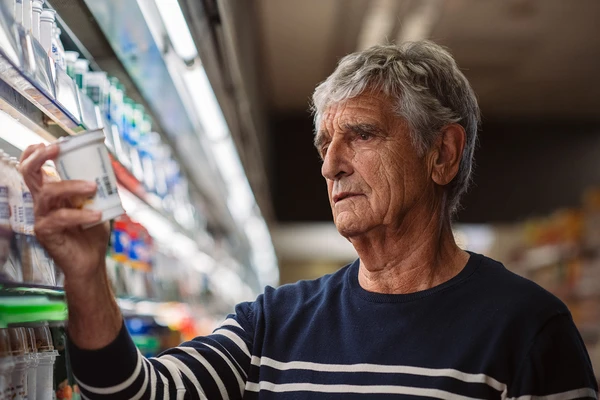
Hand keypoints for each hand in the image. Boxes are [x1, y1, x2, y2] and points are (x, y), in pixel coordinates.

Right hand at [19, 144, 109, 283]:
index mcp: (51, 192)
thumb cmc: (92, 232)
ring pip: (48, 192)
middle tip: (57, 147)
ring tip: (93, 187)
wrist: (91, 260)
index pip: (34, 169)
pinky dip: (81, 215)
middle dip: (40, 157)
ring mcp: (41, 217)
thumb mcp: (97, 203)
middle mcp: (42, 202)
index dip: (34, 153)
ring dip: (72, 185)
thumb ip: (96, 187)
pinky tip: (97, 215)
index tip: (50, 143)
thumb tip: (108, 167)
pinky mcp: (45, 232)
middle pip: (30, 173)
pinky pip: (61, 218)